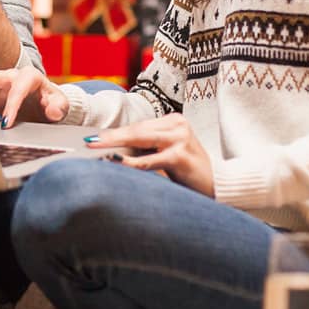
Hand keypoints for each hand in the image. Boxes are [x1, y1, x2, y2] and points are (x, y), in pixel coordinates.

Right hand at [0, 65, 69, 127]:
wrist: (44, 104)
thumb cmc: (52, 103)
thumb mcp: (60, 105)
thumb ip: (58, 107)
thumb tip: (51, 110)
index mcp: (31, 77)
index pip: (18, 88)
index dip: (11, 105)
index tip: (6, 123)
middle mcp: (12, 76)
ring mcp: (0, 84)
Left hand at [89, 114, 214, 196]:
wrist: (218, 186)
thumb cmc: (189, 173)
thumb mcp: (168, 154)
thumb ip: (148, 148)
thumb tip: (113, 150)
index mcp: (174, 121)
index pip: (139, 126)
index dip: (116, 132)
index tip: (96, 137)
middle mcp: (178, 125)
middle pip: (137, 129)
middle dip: (111, 136)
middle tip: (90, 141)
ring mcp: (181, 138)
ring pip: (141, 139)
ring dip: (116, 145)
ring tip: (97, 148)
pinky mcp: (181, 155)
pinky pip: (150, 159)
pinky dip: (132, 162)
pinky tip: (118, 163)